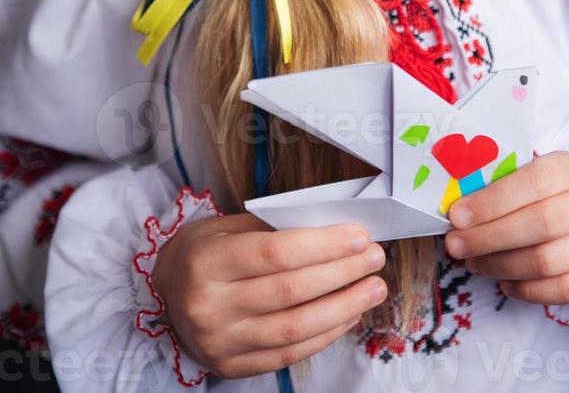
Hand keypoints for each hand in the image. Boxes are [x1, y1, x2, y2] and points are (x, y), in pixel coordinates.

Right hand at [151, 212, 386, 378]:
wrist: (167, 291)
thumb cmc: (207, 251)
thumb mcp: (231, 227)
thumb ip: (278, 230)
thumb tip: (338, 234)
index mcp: (208, 262)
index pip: (276, 253)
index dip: (323, 245)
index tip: (359, 236)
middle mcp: (210, 306)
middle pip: (290, 291)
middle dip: (342, 273)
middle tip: (375, 258)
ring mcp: (221, 342)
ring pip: (294, 328)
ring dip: (343, 307)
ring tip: (373, 288)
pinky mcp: (232, 366)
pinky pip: (288, 353)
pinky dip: (324, 334)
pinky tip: (348, 314)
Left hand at [445, 150, 568, 304]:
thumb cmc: (549, 195)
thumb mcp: (529, 178)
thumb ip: (499, 189)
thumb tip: (458, 212)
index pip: (533, 182)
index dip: (492, 202)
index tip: (457, 216)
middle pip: (540, 224)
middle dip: (489, 237)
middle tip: (456, 245)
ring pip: (547, 261)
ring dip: (501, 266)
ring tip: (474, 263)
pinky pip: (563, 290)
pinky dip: (526, 290)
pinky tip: (504, 282)